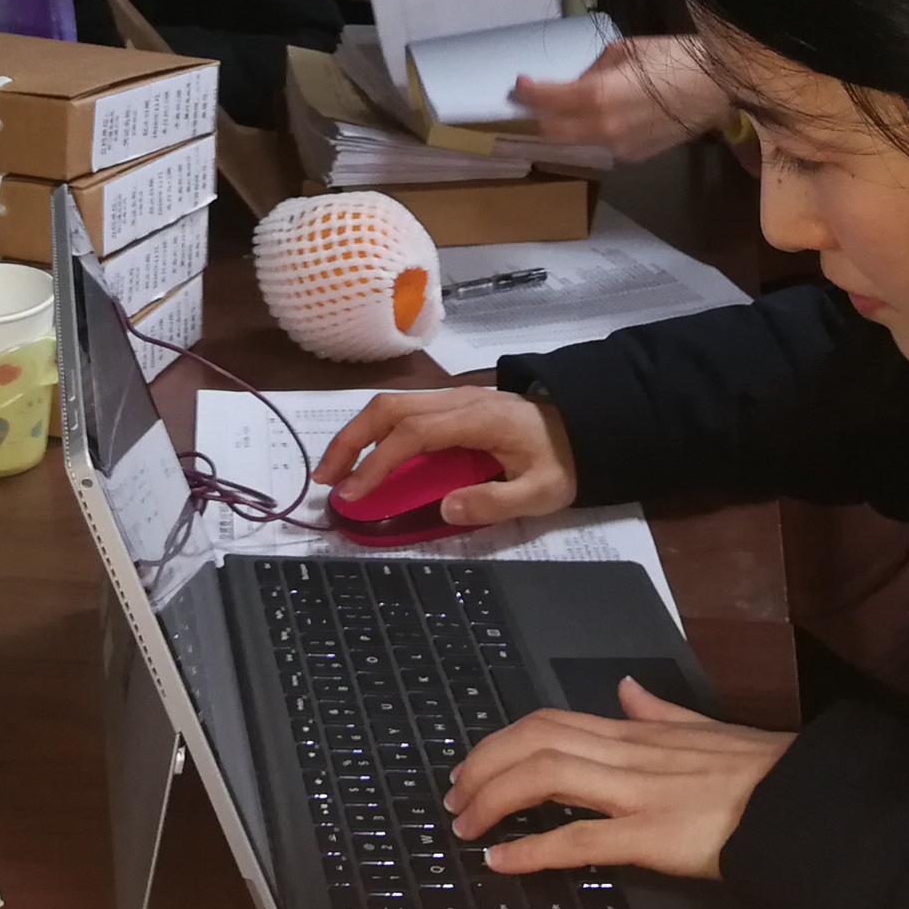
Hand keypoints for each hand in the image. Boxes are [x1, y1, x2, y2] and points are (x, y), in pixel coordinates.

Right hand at [308, 387, 576, 529]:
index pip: (414, 433)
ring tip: (334, 472)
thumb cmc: (562, 460)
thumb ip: (495, 501)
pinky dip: (375, 433)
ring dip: (357, 434)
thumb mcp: (541, 491)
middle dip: (351, 440)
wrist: (584, 426)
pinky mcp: (451, 407)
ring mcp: (452, 399)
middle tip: (324, 479)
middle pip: (390, 407)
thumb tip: (445, 508)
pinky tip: (365, 459)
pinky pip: (404, 413)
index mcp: (477, 418)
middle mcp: (457, 400)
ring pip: (391, 405)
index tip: (354, 493)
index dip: (378, 461)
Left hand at [448, 680, 795, 881]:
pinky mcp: (652, 837)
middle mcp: (628, 753)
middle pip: (535, 741)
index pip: (550, 722)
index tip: (472, 767)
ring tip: (464, 826)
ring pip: (546, 776)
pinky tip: (500, 863)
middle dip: (483, 766)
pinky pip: (579, 840)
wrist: (804, 801)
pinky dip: (531, 850)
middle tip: (453, 799)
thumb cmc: (762, 770)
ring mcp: (638, 793)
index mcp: (637, 732)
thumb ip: (660, 713)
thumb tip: (627, 689)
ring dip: (493, 799)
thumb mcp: (705, 728)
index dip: (501, 742)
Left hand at [510, 34, 726, 162]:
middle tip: (535, 98)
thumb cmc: (675, 59)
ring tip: (566, 106)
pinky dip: (593, 132)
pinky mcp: (635, 156)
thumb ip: (595, 69)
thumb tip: (580, 82)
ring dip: (565, 125)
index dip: (528, 93)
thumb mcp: (627, 51)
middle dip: (539, 114)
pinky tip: (603, 116)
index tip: (518, 84)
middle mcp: (603, 129)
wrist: (719, 88)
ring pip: (576, 141)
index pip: (547, 102)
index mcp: (598, 98)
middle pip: (553, 131)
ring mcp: (619, 148)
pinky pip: (602, 145)